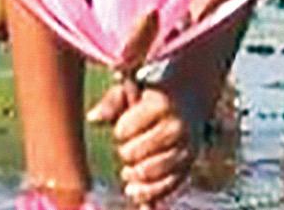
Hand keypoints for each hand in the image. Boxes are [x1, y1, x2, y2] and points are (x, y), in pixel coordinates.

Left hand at [88, 81, 204, 206]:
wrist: (190, 101)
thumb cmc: (151, 97)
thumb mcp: (132, 90)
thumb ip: (112, 101)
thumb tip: (93, 118)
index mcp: (161, 105)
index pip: (124, 130)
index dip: (120, 131)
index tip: (124, 127)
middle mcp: (176, 127)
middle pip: (134, 153)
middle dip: (126, 153)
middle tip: (127, 149)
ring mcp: (185, 148)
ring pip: (149, 173)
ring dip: (134, 176)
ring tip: (128, 171)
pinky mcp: (188, 166)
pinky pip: (166, 187)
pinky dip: (148, 193)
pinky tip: (135, 190)